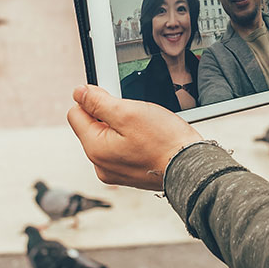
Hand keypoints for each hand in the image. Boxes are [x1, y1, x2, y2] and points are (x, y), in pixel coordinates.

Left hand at [67, 85, 202, 190]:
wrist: (192, 166)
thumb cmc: (165, 141)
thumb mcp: (129, 112)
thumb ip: (98, 101)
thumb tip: (78, 93)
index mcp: (95, 149)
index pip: (76, 113)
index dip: (94, 100)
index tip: (117, 99)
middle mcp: (100, 164)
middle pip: (93, 126)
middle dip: (111, 116)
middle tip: (137, 116)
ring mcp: (115, 172)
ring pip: (109, 138)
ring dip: (124, 128)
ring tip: (147, 130)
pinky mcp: (129, 174)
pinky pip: (122, 150)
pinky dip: (133, 142)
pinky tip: (150, 141)